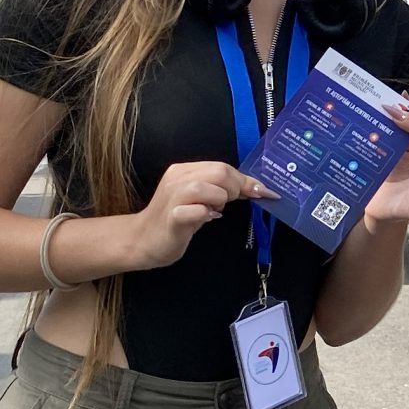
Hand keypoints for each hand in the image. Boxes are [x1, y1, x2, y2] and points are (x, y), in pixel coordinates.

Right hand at [130, 160, 274, 270]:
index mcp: (185, 171)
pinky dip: (205, 214)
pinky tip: (205, 219)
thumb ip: (221, 191)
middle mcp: (177, 178)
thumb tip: (254, 189)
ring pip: (205, 187)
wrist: (142, 241)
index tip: (266, 192)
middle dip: (235, 189)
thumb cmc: (175, 221)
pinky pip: (193, 211)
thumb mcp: (200, 201)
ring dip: (219, 200)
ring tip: (214, 211)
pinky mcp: (171, 217)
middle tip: (228, 205)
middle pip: (219, 172)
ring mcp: (172, 197)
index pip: (222, 167)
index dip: (246, 180)